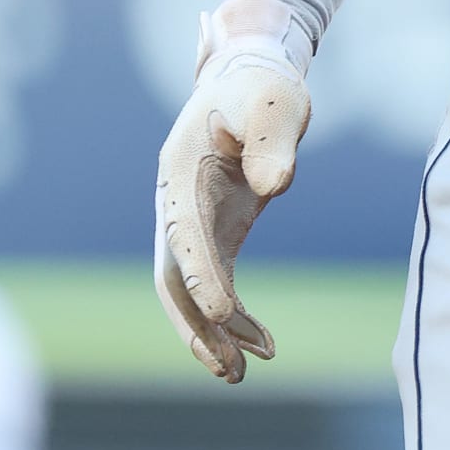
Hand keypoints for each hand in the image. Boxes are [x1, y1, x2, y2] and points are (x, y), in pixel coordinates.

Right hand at [154, 0, 312, 382]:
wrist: (253, 77)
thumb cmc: (263, 87)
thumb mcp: (275, 104)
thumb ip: (274, 142)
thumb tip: (276, 184)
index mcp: (180, 172)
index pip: (184, 235)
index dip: (201, 273)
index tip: (221, 309)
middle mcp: (176, 204)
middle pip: (173, 277)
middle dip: (196, 325)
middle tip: (227, 369)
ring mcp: (192, 222)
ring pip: (190, 289)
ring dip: (214, 332)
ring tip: (245, 372)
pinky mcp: (216, 231)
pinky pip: (217, 282)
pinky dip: (234, 315)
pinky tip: (264, 344)